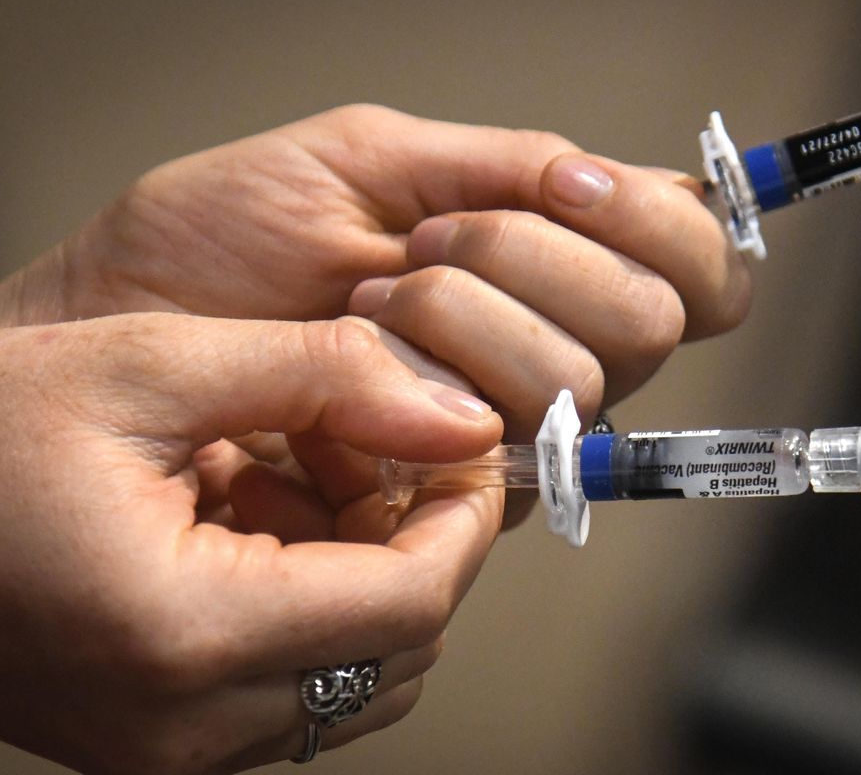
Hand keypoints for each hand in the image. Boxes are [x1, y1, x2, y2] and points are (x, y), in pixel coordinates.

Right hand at [0, 314, 502, 772]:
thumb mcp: (152, 367)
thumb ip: (324, 376)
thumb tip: (461, 412)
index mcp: (186, 632)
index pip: (412, 605)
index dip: (463, 520)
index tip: (465, 448)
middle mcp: (186, 724)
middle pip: (401, 647)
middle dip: (421, 538)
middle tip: (387, 444)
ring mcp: (172, 749)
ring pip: (359, 676)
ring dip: (370, 570)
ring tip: (311, 473)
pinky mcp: (160, 740)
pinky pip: (297, 687)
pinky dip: (316, 603)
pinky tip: (263, 518)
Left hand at [2, 105, 751, 439]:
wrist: (125, 336)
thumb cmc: (222, 243)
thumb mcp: (364, 161)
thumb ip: (501, 165)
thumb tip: (616, 181)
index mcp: (551, 263)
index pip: (696, 269)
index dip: (667, 227)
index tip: (567, 189)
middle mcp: (549, 351)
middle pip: (649, 324)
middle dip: (533, 264)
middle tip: (426, 248)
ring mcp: (506, 428)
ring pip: (582, 381)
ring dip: (467, 319)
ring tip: (369, 305)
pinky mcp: (454, 492)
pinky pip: (507, 444)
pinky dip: (430, 381)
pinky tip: (360, 362)